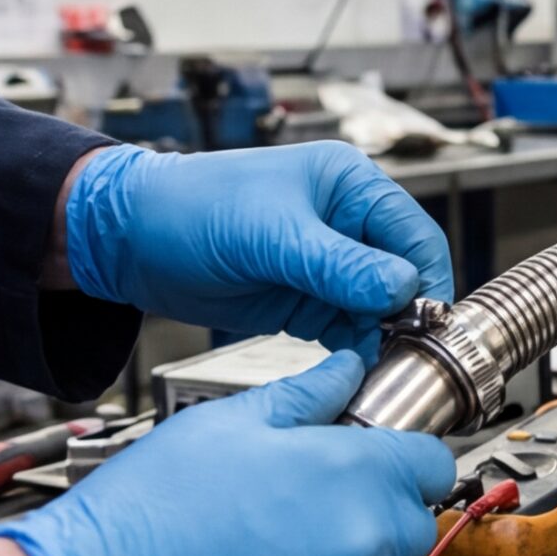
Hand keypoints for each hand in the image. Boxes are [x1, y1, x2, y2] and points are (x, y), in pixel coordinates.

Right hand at [0, 351, 454, 555]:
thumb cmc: (146, 515)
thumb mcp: (223, 426)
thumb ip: (304, 397)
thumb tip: (345, 370)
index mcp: (351, 473)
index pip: (430, 465)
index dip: (404, 462)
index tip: (381, 469)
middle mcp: (363, 544)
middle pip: (407, 529)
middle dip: (370, 521)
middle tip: (300, 520)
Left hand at [59, 142, 451, 358]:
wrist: (128, 242)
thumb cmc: (191, 209)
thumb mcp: (271, 236)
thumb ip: (339, 266)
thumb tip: (401, 289)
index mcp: (350, 185)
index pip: (414, 236)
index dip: (426, 281)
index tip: (428, 324)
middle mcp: (346, 222)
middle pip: (404, 276)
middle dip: (406, 316)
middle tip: (406, 354)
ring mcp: (328, 264)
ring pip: (380, 309)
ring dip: (382, 339)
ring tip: (381, 368)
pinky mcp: (306, 299)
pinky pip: (347, 328)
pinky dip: (355, 351)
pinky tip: (356, 370)